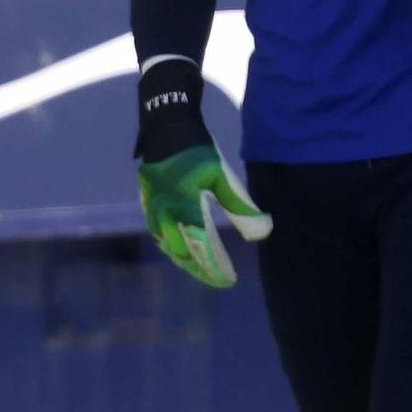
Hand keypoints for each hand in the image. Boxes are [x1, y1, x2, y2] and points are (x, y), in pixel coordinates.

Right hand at [138, 143, 272, 288]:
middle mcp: (165, 213)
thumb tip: (263, 231)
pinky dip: (172, 246)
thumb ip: (240, 206)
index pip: (201, 247)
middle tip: (218, 278)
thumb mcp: (222, 176)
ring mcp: (153, 210)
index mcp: (184, 207)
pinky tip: (183, 251)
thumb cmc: (197, 153)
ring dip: (186, 259)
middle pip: (182, 252)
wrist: (166, 131)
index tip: (229, 280)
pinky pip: (158, 234)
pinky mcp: (148, 205)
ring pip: (168, 245)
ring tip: (203, 270)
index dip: (215, 267)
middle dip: (200, 269)